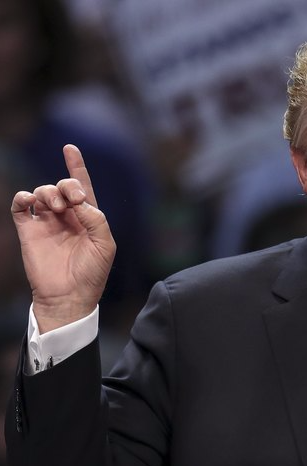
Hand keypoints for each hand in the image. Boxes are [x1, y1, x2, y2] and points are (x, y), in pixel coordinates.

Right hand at [11, 145, 115, 332]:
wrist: (69, 296)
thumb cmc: (92, 273)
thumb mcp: (105, 245)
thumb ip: (96, 219)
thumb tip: (79, 200)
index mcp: (88, 217)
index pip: (82, 186)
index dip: (76, 166)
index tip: (70, 148)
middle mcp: (67, 217)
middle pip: (62, 186)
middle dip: (67, 185)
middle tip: (72, 200)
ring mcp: (47, 222)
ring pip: (42, 192)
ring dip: (49, 192)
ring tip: (56, 208)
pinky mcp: (29, 231)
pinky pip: (20, 206)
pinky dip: (23, 198)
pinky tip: (30, 201)